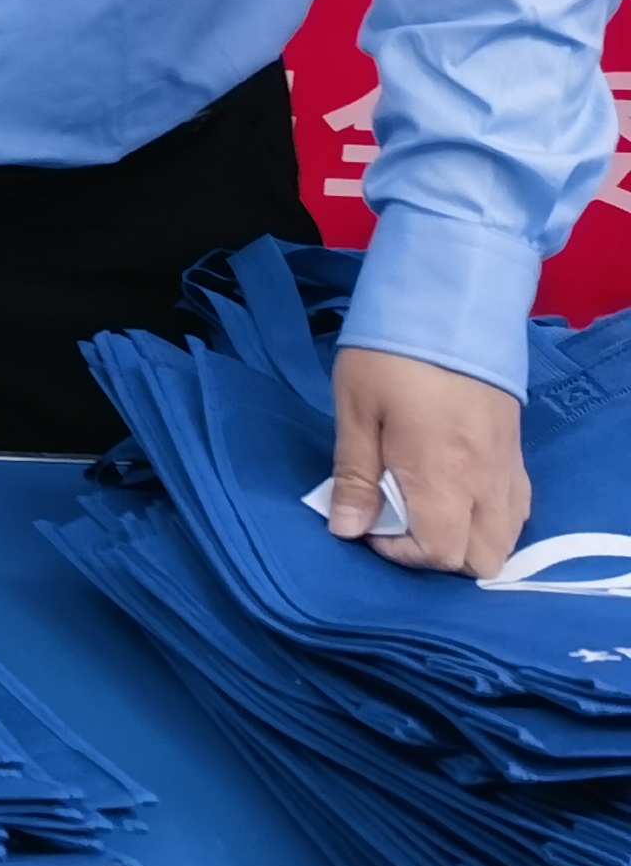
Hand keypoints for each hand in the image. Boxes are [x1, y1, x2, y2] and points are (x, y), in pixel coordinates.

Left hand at [328, 346, 530, 577]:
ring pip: (508, 536)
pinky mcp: (517, 449)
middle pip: (485, 558)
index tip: (372, 527)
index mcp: (443, 477)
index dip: (403, 555)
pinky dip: (491, 517)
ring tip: (427, 511)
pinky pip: (517, 507)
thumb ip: (356, 478)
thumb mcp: (356, 413)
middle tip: (401, 523)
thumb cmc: (390, 358)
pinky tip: (457, 495)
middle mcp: (486, 481)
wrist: (449, 306)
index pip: (441, 554)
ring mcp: (509, 466)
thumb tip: (347, 531)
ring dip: (470, 539)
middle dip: (441, 557)